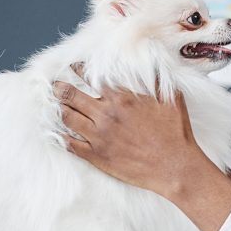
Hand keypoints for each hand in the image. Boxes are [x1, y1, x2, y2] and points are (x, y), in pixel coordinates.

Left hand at [54, 72, 213, 199]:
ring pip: (68, 118)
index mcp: (121, 98)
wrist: (174, 166)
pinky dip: (61, 137)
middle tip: (54, 85)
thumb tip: (151, 64)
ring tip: (57, 106)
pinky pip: (71, 144)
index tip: (72, 68)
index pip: (90, 78)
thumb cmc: (175, 132)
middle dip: (60, 88)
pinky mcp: (97, 156)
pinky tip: (58, 133)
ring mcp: (99, 136)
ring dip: (60, 109)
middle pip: (72, 96)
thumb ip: (156, 80)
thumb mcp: (170, 98)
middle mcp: (105, 115)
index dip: (78, 70)